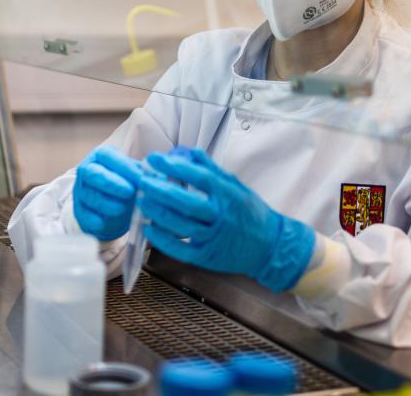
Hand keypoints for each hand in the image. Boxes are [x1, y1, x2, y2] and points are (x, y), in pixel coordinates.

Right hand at [73, 145, 143, 240]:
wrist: (112, 208)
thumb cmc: (126, 185)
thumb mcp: (133, 175)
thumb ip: (142, 173)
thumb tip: (156, 176)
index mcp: (101, 157)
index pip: (109, 156)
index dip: (124, 167)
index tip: (141, 178)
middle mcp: (87, 171)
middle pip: (93, 174)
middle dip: (112, 183)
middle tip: (130, 192)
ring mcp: (81, 191)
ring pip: (90, 196)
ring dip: (107, 203)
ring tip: (123, 208)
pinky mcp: (79, 211)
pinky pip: (84, 215)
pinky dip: (94, 220)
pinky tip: (104, 223)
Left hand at [137, 148, 314, 291]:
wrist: (269, 246)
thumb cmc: (250, 213)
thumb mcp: (236, 186)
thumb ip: (211, 170)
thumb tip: (187, 152)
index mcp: (229, 196)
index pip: (201, 178)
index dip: (177, 168)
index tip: (156, 159)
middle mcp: (222, 217)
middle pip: (188, 203)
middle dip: (162, 191)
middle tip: (143, 181)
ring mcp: (214, 238)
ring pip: (182, 226)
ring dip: (159, 213)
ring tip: (142, 202)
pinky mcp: (207, 257)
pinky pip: (181, 249)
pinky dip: (163, 240)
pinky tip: (150, 229)